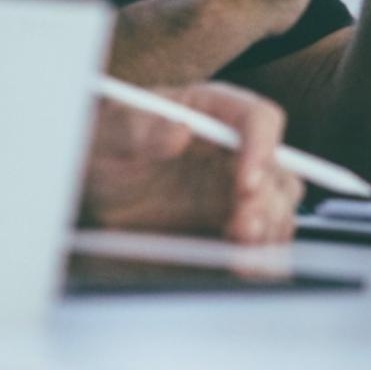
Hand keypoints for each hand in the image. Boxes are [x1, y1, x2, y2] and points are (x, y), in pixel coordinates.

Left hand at [79, 83, 303, 244]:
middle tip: (242, 226)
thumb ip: (141, 130)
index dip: (261, 148)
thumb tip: (179, 132)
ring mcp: (236, 181)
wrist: (93, 183)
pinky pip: (263, 229)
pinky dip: (262, 247)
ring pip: (278, 200)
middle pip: (278, 166)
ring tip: (243, 245)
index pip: (259, 119)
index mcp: (215, 109)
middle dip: (267, 199)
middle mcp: (236, 144)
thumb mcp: (111, 133)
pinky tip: (247, 261)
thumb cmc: (103, 144)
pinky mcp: (229, 214)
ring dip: (270, 224)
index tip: (245, 183)